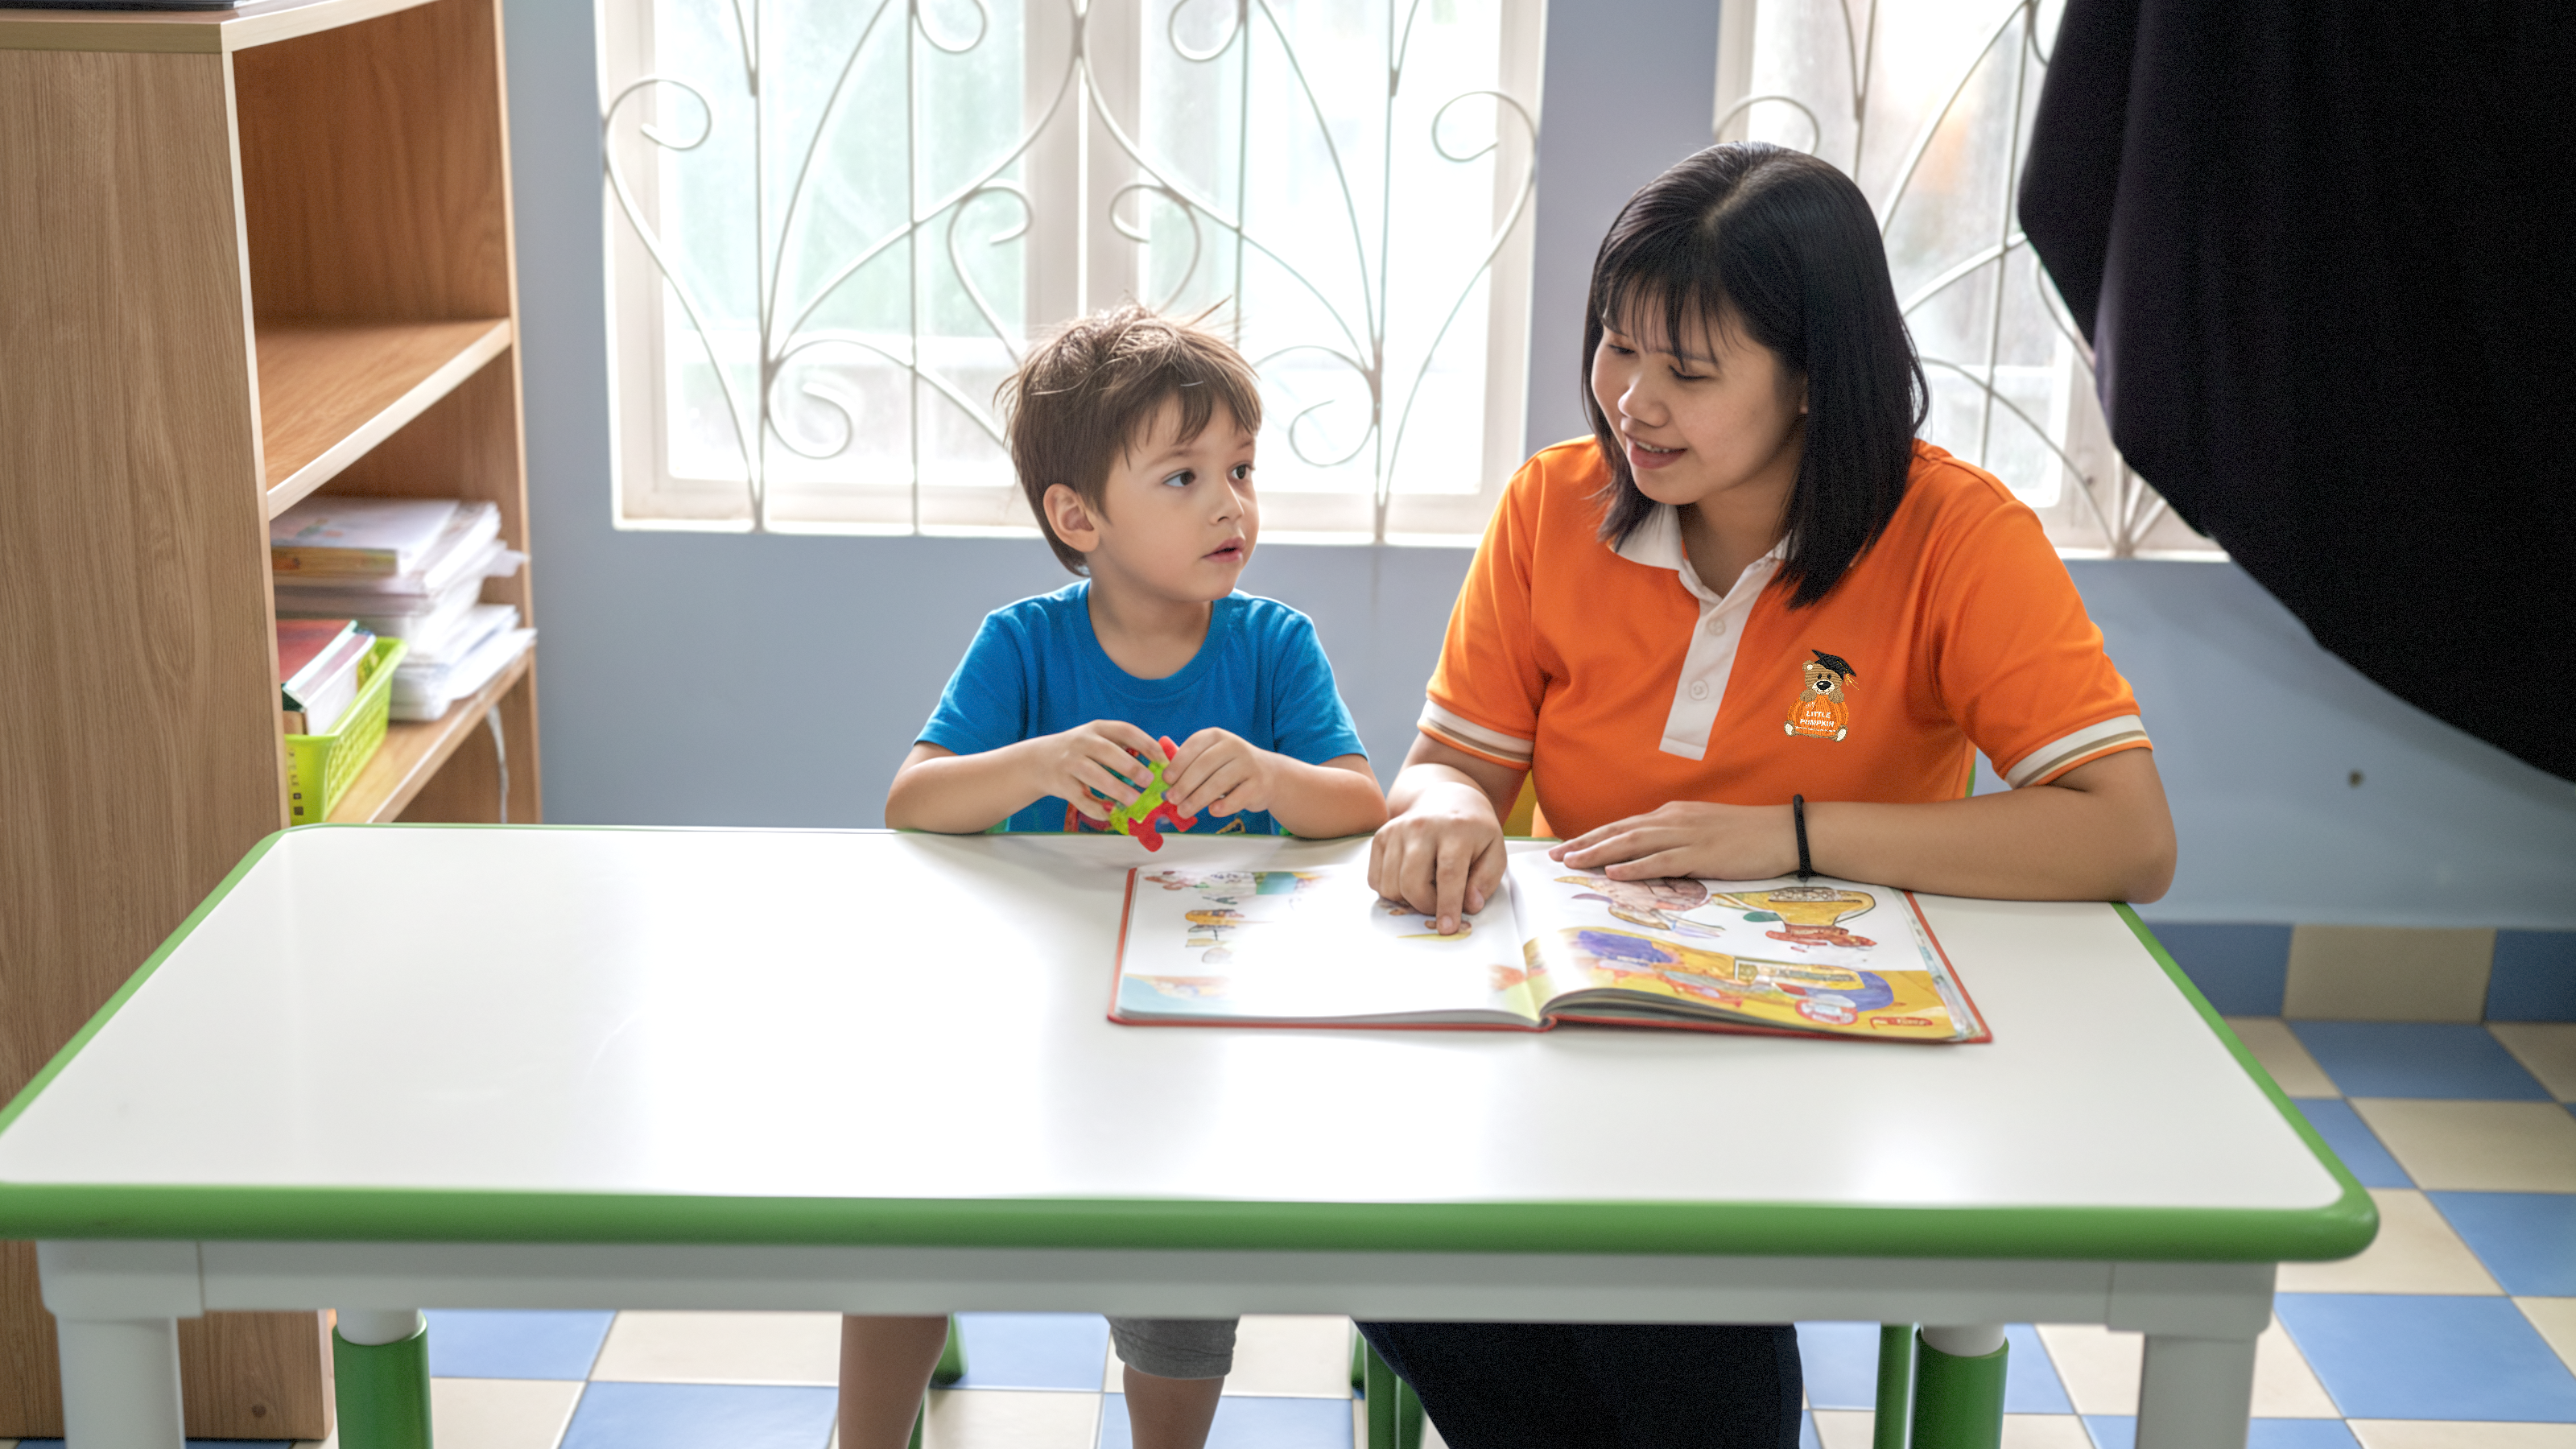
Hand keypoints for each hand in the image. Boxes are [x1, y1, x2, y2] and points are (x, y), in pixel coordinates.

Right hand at [1030, 720, 1164, 821]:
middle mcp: (1081, 742)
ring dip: (1116, 789)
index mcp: (1097, 728)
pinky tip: (1111, 814)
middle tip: (1149, 781)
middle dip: (1130, 767)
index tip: (1163, 761)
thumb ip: (1124, 748)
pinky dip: (1096, 808)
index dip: (1146, 745)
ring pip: (1093, 775)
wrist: (1038, 761)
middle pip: (1107, 752)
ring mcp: (1069, 762)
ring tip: (1134, 801)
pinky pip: (1080, 798)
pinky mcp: (1060, 784)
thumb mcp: (1098, 740)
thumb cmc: (1080, 752)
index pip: (1125, 731)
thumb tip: (1162, 764)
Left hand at [1163, 728, 1280, 819]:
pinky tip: (1212, 811)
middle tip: (1171, 800)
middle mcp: (1234, 745)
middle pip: (1204, 766)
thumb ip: (1186, 758)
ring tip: (1183, 811)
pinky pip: (1237, 797)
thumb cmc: (1230, 767)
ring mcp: (1248, 764)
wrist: (1270, 775)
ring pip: (1218, 782)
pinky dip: (1222, 806)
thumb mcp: (1209, 756)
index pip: (1193, 747)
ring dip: (1197, 799)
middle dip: (1184, 785)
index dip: (1177, 764)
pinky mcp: (1259, 784)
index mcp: (1216, 736)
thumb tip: (1158, 753)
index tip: (1165, 781)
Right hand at [1367, 780, 1506, 934]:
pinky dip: (1391, 890)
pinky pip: (1376, 879)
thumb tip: (1470, 905)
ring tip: (1426, 889)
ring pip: (1391, 884)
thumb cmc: (1473, 831)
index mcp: (1456, 829)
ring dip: (1407, 900)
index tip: (1447, 928)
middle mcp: (1422, 826)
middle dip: (1425, 905)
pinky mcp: (1381, 837)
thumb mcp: (1494, 851)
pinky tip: (1409, 880)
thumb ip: (1486, 880)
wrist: (1446, 797)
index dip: (1447, 905)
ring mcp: (1397, 830)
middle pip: (1412, 882)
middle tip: (1439, 907)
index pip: (1448, 873)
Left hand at [1548, 801, 1797, 880]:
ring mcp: (1687, 835)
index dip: (1593, 836)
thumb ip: (1675, 839)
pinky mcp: (1702, 854)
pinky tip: (1615, 873)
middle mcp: (1673, 820)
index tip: (1567, 845)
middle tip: (1555, 854)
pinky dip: (1635, 866)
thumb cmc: (1747, 835)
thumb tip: (1649, 853)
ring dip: (1600, 853)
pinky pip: (1662, 861)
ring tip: (1573, 862)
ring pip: (1633, 843)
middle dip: (1584, 843)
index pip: (1624, 825)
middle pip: (1620, 831)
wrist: (1784, 831)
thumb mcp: (1703, 830)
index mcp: (1673, 814)